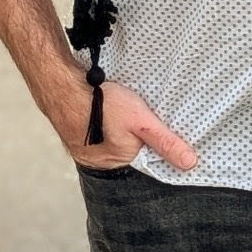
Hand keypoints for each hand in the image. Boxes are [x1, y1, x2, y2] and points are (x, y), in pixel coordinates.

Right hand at [57, 78, 197, 172]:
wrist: (62, 86)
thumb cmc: (101, 104)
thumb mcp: (142, 122)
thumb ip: (165, 142)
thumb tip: (189, 164)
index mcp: (118, 162)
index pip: (144, 160)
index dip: (153, 146)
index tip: (158, 132)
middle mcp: (98, 161)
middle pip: (126, 152)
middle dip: (134, 139)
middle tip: (136, 120)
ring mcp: (82, 149)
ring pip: (109, 142)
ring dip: (116, 131)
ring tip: (120, 116)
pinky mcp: (73, 135)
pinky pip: (93, 134)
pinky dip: (101, 126)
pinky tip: (105, 114)